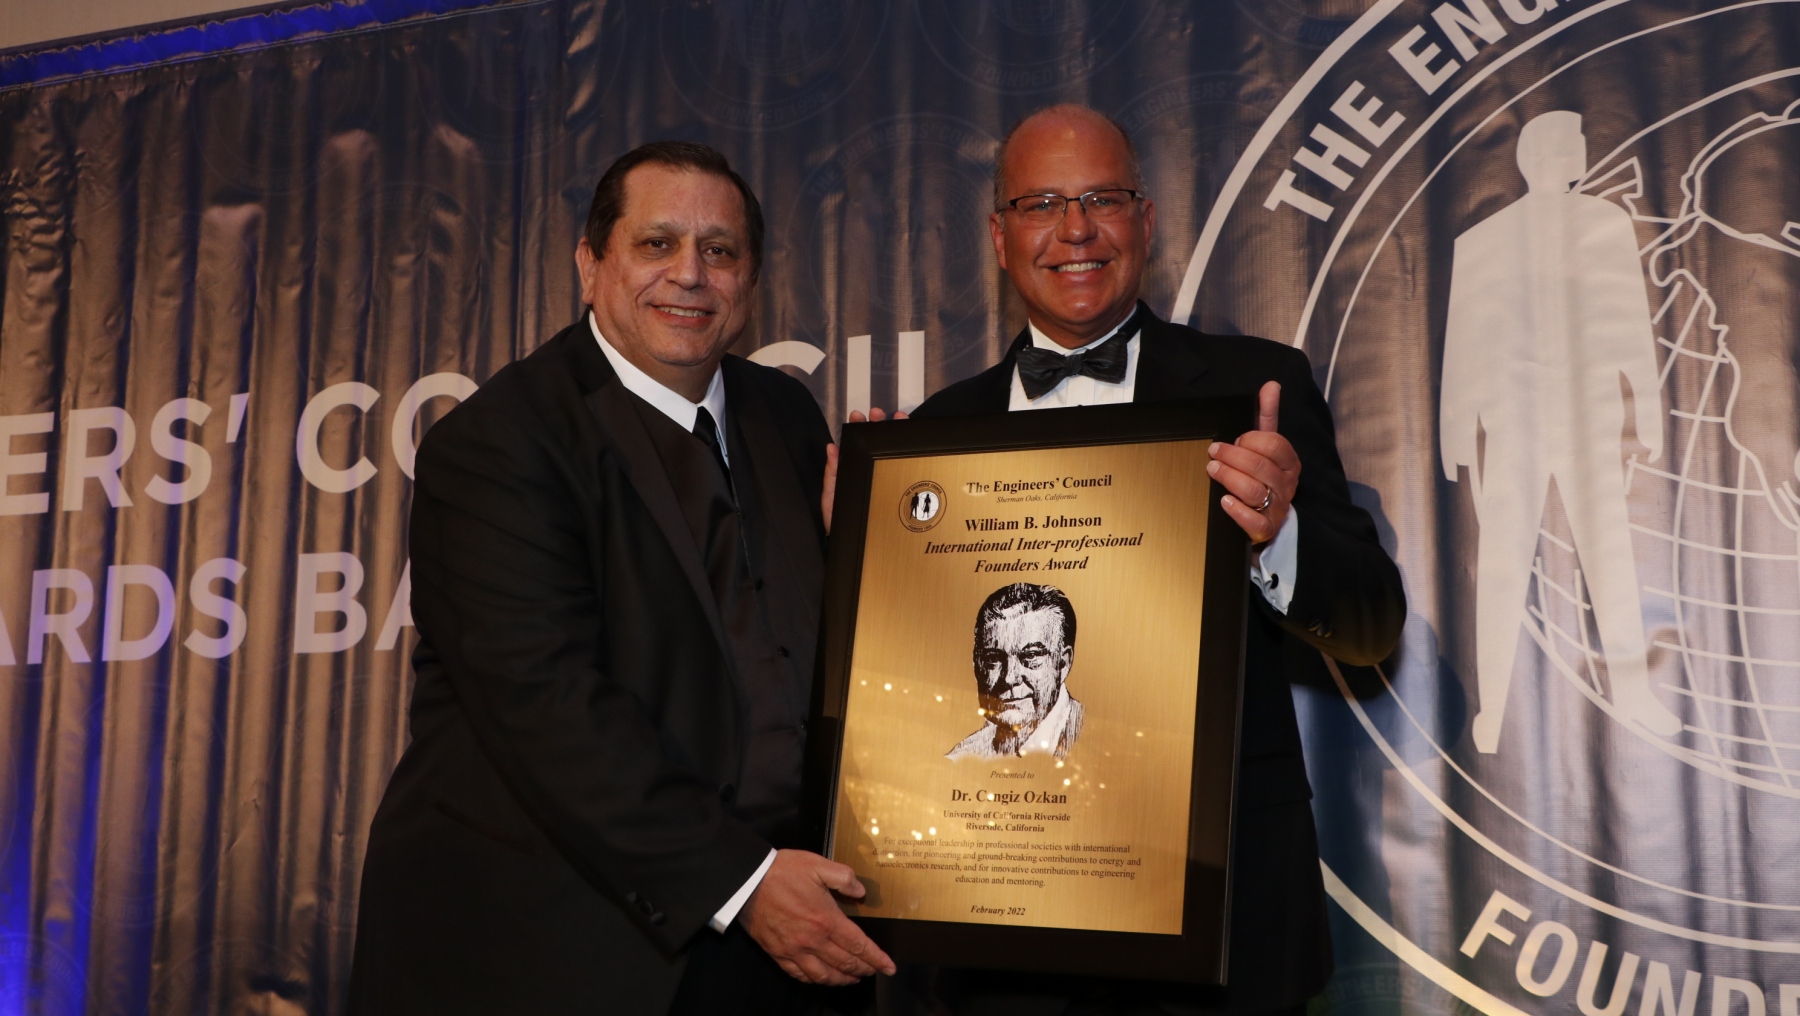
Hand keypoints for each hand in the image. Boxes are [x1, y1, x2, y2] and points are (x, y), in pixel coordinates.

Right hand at [740, 849, 896, 984]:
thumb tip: (861, 892)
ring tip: (852, 978)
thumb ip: (845, 878)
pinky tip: (822, 977)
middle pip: (845, 963)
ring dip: (842, 980)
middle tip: (874, 971)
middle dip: (864, 970)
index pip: (859, 946)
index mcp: (826, 919)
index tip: (889, 967)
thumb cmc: (782, 871)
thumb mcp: (819, 865)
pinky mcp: (778, 953)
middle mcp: (812, 940)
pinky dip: (815, 980)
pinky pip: (799, 975)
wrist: (747, 880)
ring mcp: (794, 950)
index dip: (877, 959)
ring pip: (824, 975)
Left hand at [822, 408, 908, 532]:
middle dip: (879, 424)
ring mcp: (888, 479)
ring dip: (896, 432)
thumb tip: (831, 448)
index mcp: (854, 471)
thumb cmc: (842, 524)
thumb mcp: (832, 499)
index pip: (858, 446)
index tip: (858, 415)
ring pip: (894, 451)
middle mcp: (872, 471)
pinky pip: (907, 468)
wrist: (857, 549)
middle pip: (878, 444)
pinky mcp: (903, 490)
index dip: (859, 429)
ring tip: (897, 417)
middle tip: (877, 413)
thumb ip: (832, 475)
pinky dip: (911, 453)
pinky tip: (912, 439)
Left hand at [1207, 381, 1299, 544]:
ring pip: (1255, 491)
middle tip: (1213, 452)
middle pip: (1261, 466)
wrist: (1266, 517)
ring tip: (1213, 469)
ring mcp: (1277, 508)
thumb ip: (1267, 416)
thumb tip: (1271, 386)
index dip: (1251, 440)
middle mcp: (1286, 485)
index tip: (1234, 439)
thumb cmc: (1263, 476)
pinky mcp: (1265, 529)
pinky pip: (1255, 521)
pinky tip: (1224, 501)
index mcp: (1289, 462)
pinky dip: (1238, 511)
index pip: (1274, 445)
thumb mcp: (1265, 446)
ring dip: (1230, 478)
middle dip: (1234, 456)